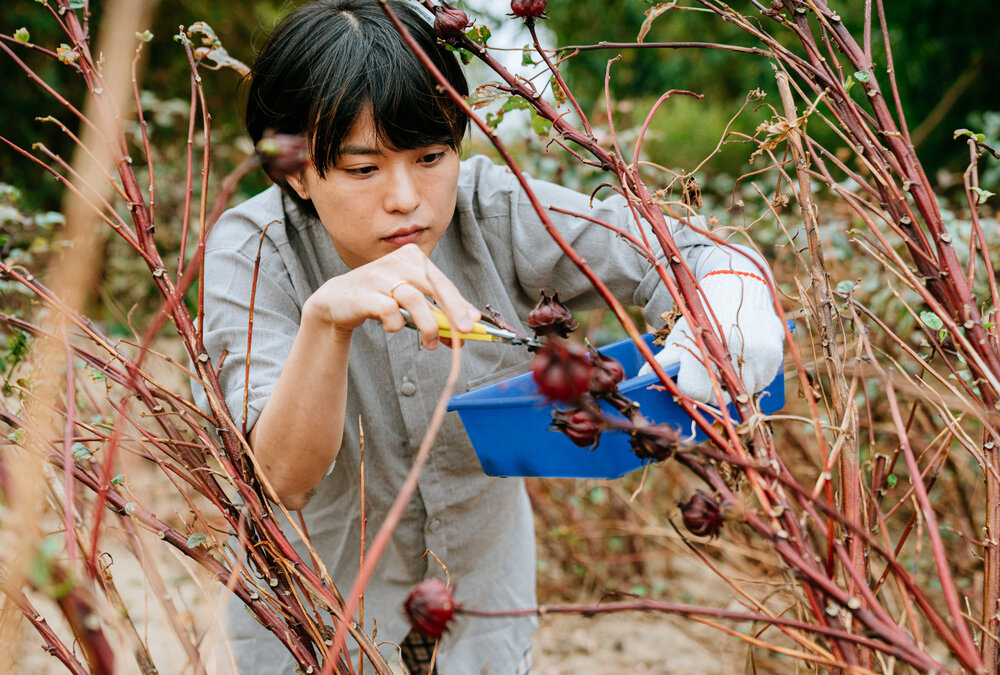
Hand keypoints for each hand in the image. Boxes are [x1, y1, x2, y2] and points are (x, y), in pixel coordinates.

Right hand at [303, 243, 479, 348]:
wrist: (337, 301)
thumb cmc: (379, 299)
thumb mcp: (410, 301)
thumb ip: (436, 311)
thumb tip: (467, 329)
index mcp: (412, 257)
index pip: (442, 281)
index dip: (460, 304)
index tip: (473, 324)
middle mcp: (397, 261)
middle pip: (433, 284)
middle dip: (452, 310)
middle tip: (463, 332)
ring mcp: (379, 275)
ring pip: (414, 299)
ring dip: (428, 326)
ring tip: (431, 343)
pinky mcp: (365, 293)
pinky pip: (390, 311)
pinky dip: (396, 325)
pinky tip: (393, 328)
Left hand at [639, 272, 783, 402]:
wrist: (738, 287)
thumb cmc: (704, 314)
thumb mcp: (681, 334)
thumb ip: (665, 360)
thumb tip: (643, 378)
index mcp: (708, 349)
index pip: (696, 391)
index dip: (689, 389)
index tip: (687, 381)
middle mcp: (737, 355)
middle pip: (720, 396)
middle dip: (710, 389)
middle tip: (706, 373)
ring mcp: (760, 357)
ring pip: (743, 392)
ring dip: (733, 385)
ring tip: (725, 363)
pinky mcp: (775, 357)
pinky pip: (762, 382)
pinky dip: (751, 377)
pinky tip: (743, 359)